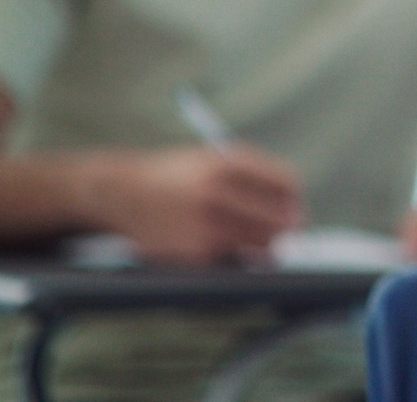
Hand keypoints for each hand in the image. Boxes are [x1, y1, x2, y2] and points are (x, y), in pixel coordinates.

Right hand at [87, 145, 302, 264]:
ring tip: (260, 243)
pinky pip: (232, 258)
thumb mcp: (211, 159)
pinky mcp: (192, 251)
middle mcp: (215, 192)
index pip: (284, 182)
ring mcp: (203, 223)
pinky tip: (221, 247)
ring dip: (265, 246)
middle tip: (288, 235)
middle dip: (286, 229)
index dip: (295, 200)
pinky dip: (235, 256)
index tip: (296, 210)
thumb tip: (294, 208)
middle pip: (276, 218)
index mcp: (226, 163)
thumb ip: (253, 174)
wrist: (119, 193)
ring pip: (258, 243)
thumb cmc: (175, 176)